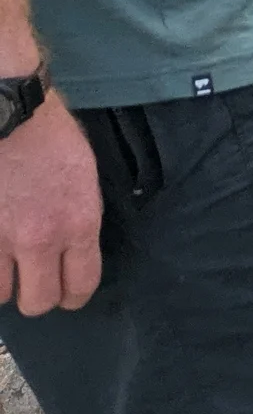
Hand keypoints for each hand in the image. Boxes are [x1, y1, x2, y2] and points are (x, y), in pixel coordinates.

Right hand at [0, 93, 102, 314]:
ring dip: (2, 282)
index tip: (66, 293)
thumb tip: (72, 247)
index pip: (80, 287)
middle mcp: (39, 239)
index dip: (73, 296)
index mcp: (78, 224)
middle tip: (31, 281)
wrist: (7, 111)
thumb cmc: (50, 133)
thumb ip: (80, 218)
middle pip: (38, 302)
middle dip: (36, 296)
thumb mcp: (84, 176)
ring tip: (4, 264)